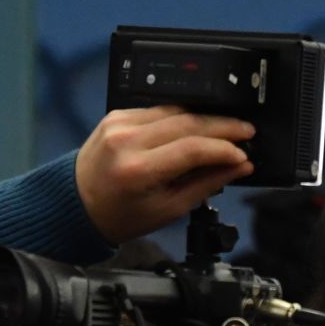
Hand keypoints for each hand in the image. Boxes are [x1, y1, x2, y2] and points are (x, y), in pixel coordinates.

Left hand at [74, 106, 254, 243]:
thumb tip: (239, 166)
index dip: (224, 148)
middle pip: (187, 122)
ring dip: (205, 117)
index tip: (243, 153)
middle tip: (247, 131)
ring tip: (228, 127)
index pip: (192, 148)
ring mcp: (119, 123)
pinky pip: (159, 110)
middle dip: (222, 125)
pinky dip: (181, 117)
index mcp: (138, 170)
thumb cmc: (121, 215)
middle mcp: (127, 140)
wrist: (77, 204)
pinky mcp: (117, 115)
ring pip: (175, 110)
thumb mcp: (169, 209)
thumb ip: (207, 184)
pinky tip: (197, 126)